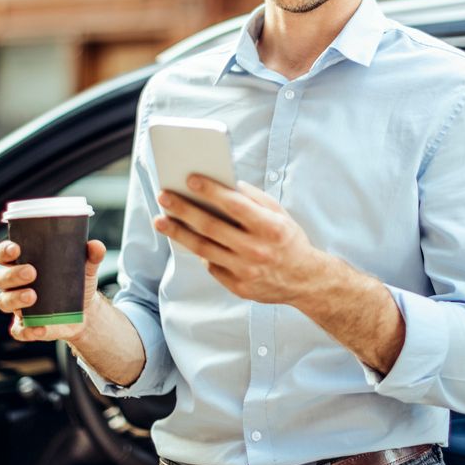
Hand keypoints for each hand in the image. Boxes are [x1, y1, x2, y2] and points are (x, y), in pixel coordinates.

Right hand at [0, 238, 106, 341]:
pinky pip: (19, 330)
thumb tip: (96, 246)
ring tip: (33, 296)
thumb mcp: (84, 267)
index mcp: (22, 263)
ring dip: (16, 299)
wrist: (85, 312)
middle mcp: (14, 285)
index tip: (15, 249)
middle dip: (12, 275)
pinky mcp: (24, 327)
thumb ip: (90, 255)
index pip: (4, 255)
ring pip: (4, 302)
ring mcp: (17, 307)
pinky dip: (27, 330)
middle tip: (31, 272)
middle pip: (1, 278)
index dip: (4, 251)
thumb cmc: (75, 282)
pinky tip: (40, 328)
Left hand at [155, 177, 326, 305]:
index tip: (190, 178)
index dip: (211, 191)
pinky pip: (211, 266)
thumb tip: (224, 184)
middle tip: (164, 195)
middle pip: (211, 227)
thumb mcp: (279, 214)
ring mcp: (246, 271)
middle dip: (184, 209)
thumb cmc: (288, 240)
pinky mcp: (238, 287)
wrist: (304, 280)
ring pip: (203, 248)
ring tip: (160, 219)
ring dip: (178, 232)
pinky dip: (198, 251)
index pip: (235, 205)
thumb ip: (253, 199)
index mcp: (270, 228)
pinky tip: (186, 239)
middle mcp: (256, 250)